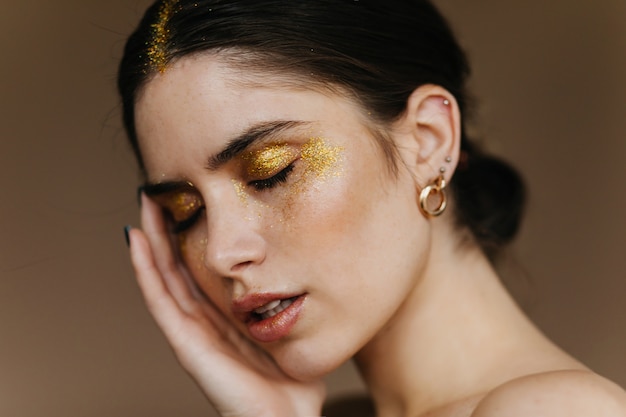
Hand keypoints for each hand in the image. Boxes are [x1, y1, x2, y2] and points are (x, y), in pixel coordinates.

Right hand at [127, 194, 325, 416]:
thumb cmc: (292, 381)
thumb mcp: (290, 328)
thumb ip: (289, 304)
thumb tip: (309, 273)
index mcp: (224, 316)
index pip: (199, 269)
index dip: (189, 237)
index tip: (188, 201)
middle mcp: (203, 320)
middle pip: (176, 266)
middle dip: (166, 229)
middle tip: (159, 191)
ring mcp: (190, 331)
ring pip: (162, 276)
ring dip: (151, 240)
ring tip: (144, 204)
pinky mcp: (186, 343)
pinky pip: (160, 299)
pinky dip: (145, 269)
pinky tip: (136, 241)